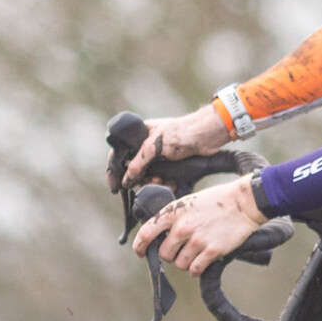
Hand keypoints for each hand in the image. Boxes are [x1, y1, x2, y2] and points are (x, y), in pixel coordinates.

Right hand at [113, 103, 230, 187]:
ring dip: (153, 182)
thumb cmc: (181, 133)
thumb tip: (126, 180)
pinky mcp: (170, 165)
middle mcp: (146, 146)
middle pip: (133, 169)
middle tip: (152, 181)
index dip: (114, 171)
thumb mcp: (154, 147)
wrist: (208, 135)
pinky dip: (164, 183)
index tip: (115, 187)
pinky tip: (172, 184)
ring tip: (163, 182)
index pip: (118, 153)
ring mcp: (158, 156)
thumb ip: (138, 163)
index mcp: (139, 135)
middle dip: (140, 179)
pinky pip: (161, 178)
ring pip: (147, 176)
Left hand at [133, 173, 264, 274]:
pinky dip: (196, 269)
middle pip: (164, 253)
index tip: (141, 252)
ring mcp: (197, 240)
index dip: (140, 246)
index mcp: (174, 213)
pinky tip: (201, 262)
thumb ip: (173, 218)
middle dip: (170, 255)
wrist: (243, 203)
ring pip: (179, 264)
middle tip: (180, 250)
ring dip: (185, 263)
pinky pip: (195, 270)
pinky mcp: (212, 251)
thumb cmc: (216, 201)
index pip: (146, 233)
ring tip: (194, 254)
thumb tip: (161, 237)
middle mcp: (183, 227)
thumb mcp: (188, 202)